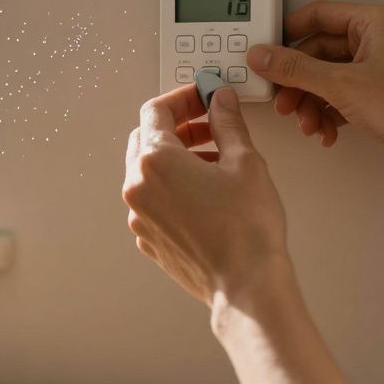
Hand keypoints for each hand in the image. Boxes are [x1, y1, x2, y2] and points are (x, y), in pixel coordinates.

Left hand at [123, 84, 290, 306]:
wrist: (245, 287)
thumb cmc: (247, 230)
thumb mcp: (244, 161)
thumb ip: (227, 123)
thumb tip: (220, 101)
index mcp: (155, 161)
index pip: (156, 110)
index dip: (183, 97)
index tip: (203, 96)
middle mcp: (137, 187)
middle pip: (146, 138)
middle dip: (178, 126)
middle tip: (210, 124)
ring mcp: (139, 215)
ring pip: (147, 170)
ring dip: (176, 156)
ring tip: (215, 159)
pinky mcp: (148, 238)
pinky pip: (152, 199)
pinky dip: (172, 186)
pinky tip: (205, 192)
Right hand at [246, 0, 383, 184]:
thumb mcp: (341, 84)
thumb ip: (295, 68)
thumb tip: (262, 54)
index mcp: (374, 22)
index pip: (317, 14)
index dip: (287, 33)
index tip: (266, 52)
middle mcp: (378, 40)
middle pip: (318, 51)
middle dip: (298, 81)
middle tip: (283, 99)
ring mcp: (380, 68)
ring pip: (328, 77)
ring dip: (311, 102)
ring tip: (307, 123)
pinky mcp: (381, 95)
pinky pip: (342, 96)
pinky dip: (328, 113)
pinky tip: (325, 131)